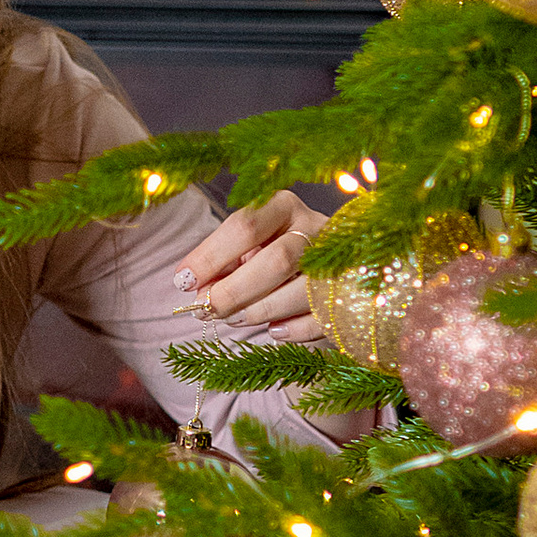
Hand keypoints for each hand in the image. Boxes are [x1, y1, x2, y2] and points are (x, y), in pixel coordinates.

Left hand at [172, 187, 331, 343]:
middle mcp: (317, 228)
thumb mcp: (247, 246)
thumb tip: (194, 289)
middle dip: (235, 290)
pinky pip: (322, 319)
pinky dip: (294, 330)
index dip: (210, 255)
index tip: (183, 281)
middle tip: (206, 308)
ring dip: (259, 311)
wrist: (335, 260)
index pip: (246, 225)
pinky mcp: (353, 296)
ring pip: (301, 291)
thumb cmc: (272, 252)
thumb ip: (222, 262)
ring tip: (234, 318)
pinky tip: (274, 331)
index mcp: (284, 206)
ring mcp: (341, 262)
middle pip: (277, 260)